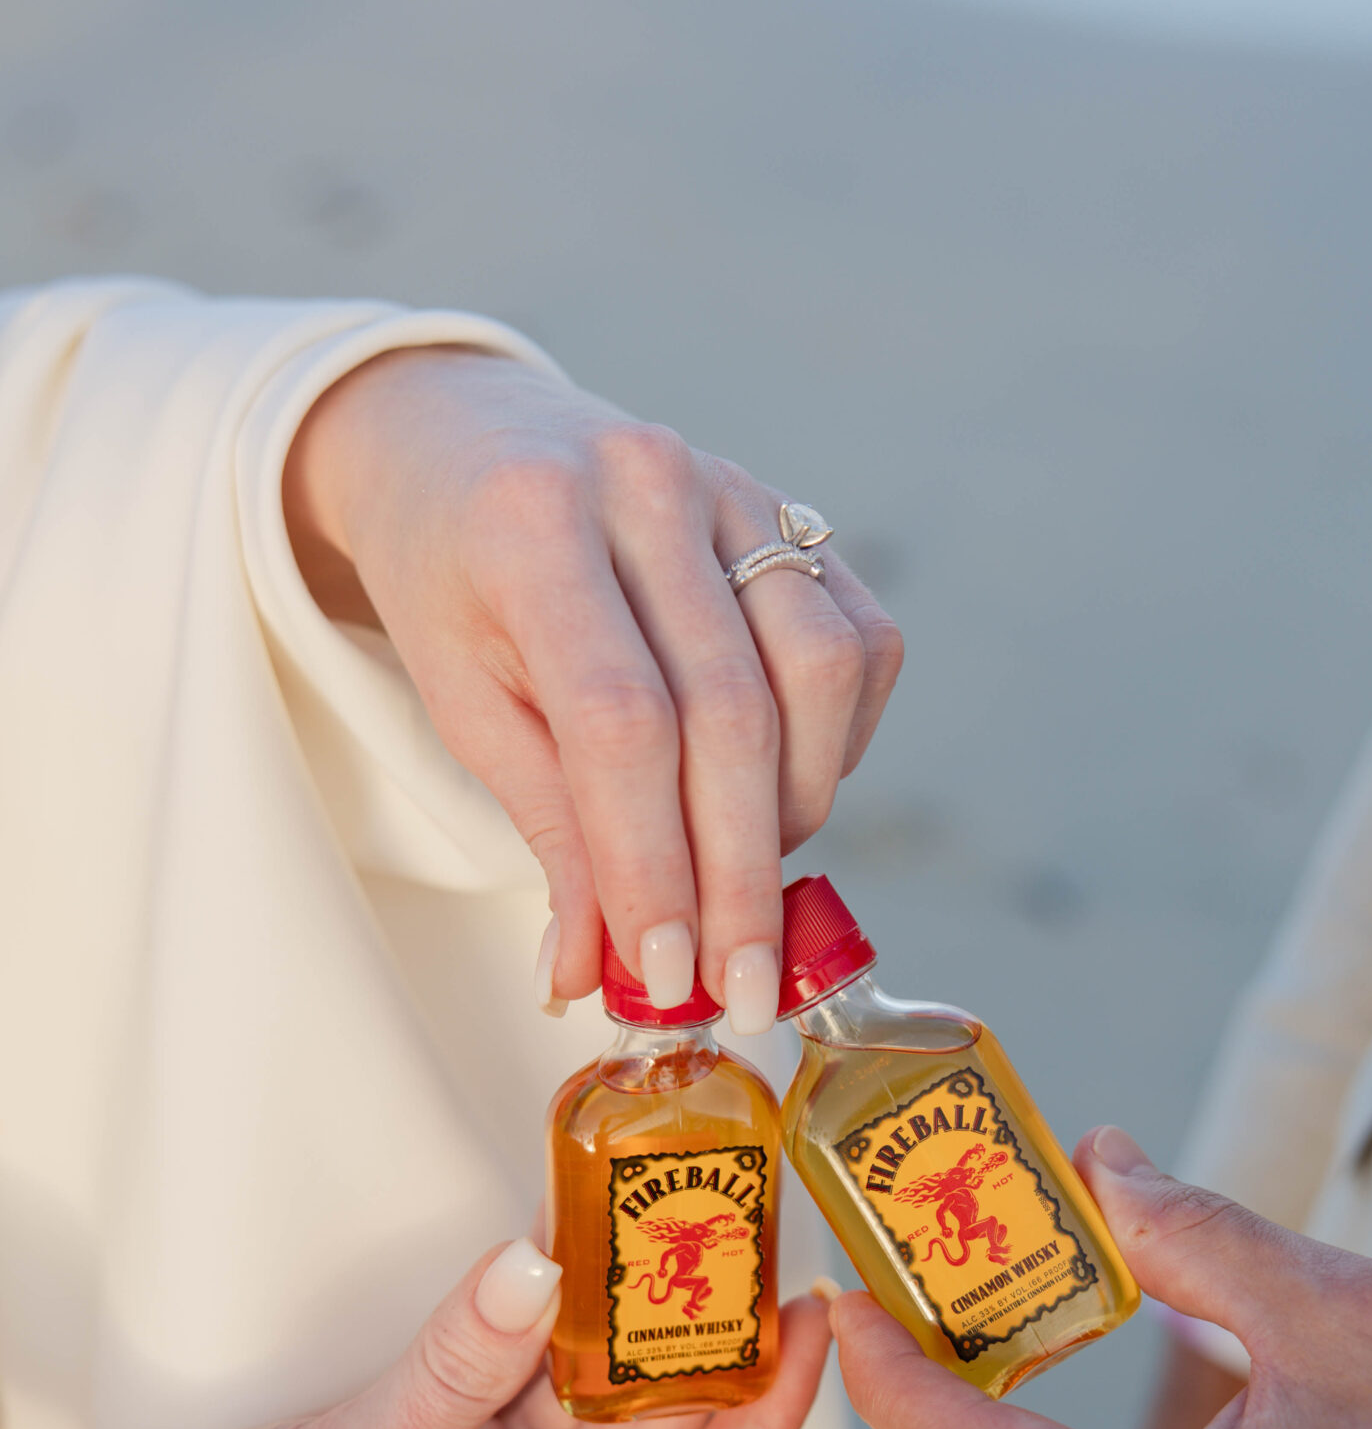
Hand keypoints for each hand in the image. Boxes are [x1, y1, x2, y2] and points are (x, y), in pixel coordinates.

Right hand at [0, 1241, 829, 1428]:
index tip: (810, 1328)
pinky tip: (568, 1245)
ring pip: (584, 1400)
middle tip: (741, 1232)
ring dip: (618, 1319)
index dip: (769, 1424)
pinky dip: (534, 1318)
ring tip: (673, 1217)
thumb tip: (541, 1265)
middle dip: (699, 1344)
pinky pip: (507, 1376)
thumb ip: (454, 1371)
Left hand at [283, 347, 902, 1026]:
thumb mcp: (464, 704)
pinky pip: (859, 639)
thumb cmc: (454, 585)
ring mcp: (731, 486)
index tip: (666, 973)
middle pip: (730, 712)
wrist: (465, 441)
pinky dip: (840, 741)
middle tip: (734, 986)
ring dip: (798, 808)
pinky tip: (787, 788)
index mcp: (534, 528)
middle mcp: (647, 486)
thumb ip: (549, 829)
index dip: (654, 862)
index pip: (622, 722)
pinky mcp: (789, 506)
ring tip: (747, 876)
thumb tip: (596, 972)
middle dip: (736, 875)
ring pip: (819, 672)